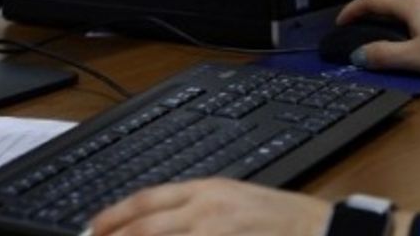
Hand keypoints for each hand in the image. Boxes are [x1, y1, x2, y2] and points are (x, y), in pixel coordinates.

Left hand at [87, 178, 415, 235]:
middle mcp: (208, 207)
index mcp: (205, 190)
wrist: (326, 229)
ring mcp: (221, 229)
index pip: (145, 200)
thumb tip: (153, 223)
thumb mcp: (232, 203)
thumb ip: (194, 211)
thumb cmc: (281, 220)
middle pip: (147, 225)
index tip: (92, 229)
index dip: (113, 216)